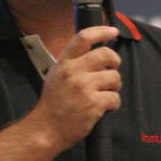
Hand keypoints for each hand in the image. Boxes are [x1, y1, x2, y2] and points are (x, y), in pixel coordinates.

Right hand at [32, 26, 119, 150]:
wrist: (45, 130)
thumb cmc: (52, 105)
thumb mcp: (56, 76)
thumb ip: (73, 64)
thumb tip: (97, 57)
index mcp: (64, 63)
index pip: (84, 37)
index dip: (101, 31)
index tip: (112, 31)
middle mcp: (74, 71)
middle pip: (106, 54)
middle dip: (115, 62)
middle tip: (111, 71)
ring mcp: (84, 87)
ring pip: (114, 77)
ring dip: (114, 87)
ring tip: (103, 95)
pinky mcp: (94, 104)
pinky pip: (115, 98)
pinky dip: (113, 104)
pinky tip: (102, 108)